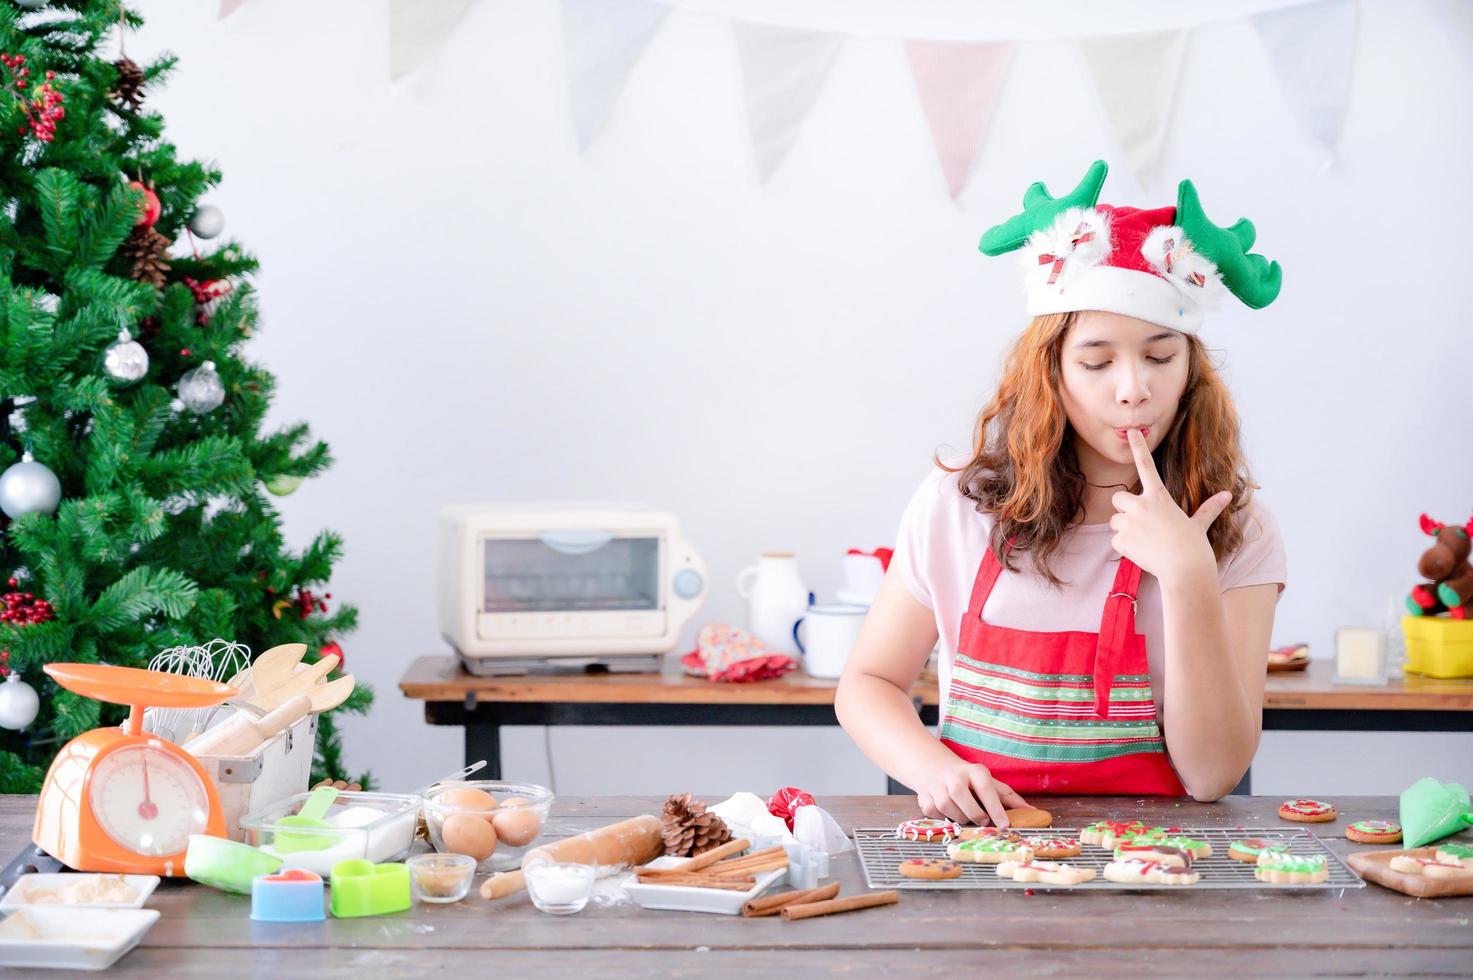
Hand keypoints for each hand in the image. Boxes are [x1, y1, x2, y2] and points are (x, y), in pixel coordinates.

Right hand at [914, 757, 1027, 826]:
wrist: (935, 768)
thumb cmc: (969, 780)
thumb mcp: (989, 782)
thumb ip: (1008, 797)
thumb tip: (1032, 811)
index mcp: (974, 771)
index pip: (985, 788)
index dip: (995, 807)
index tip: (1005, 825)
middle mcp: (954, 775)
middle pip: (960, 795)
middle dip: (974, 814)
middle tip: (983, 822)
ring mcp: (936, 785)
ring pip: (946, 806)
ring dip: (959, 818)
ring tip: (966, 816)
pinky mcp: (923, 796)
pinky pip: (934, 813)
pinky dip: (943, 819)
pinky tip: (949, 813)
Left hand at [1108, 428, 1229, 581]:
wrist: (1184, 570)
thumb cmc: (1194, 547)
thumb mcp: (1199, 524)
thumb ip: (1208, 508)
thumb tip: (1227, 495)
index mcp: (1159, 497)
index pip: (1146, 466)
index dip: (1139, 447)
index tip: (1132, 431)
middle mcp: (1141, 505)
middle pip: (1118, 498)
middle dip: (1124, 509)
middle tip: (1141, 523)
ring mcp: (1129, 521)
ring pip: (1114, 521)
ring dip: (1124, 529)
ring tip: (1145, 541)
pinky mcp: (1121, 539)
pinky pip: (1115, 540)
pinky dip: (1125, 547)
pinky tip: (1141, 553)